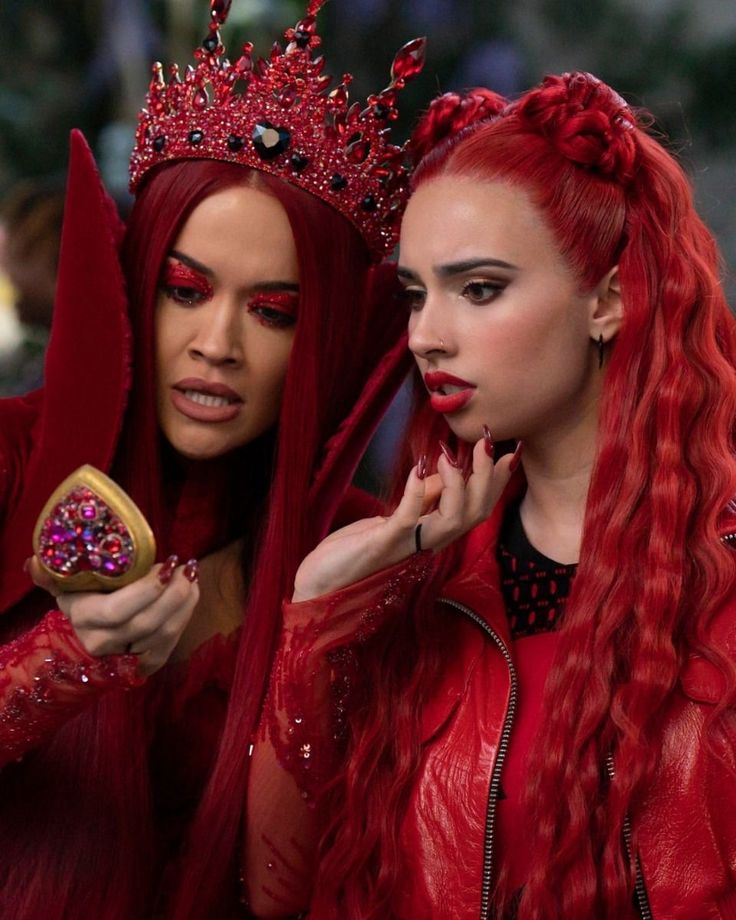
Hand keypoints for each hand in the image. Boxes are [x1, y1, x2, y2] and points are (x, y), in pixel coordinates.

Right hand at [28, 555, 199, 676]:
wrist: (82, 641)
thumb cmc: (80, 601)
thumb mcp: (65, 585)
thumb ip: (51, 574)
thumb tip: (35, 563)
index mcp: (83, 619)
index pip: (117, 611)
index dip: (146, 590)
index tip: (166, 565)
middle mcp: (102, 643)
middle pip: (146, 623)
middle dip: (173, 593)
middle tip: (186, 567)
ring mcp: (124, 659)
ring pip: (162, 635)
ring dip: (184, 603)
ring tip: (191, 576)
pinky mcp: (144, 666)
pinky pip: (169, 644)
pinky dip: (184, 618)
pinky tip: (191, 595)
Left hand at [293, 438, 520, 601]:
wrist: (323, 581)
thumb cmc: (355, 550)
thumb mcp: (393, 518)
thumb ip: (421, 500)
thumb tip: (443, 472)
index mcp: (432, 535)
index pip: (477, 509)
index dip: (496, 483)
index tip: (511, 453)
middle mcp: (428, 543)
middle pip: (475, 514)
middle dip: (487, 478)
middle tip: (487, 443)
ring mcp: (408, 546)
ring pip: (453, 520)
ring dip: (458, 486)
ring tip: (451, 457)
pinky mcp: (384, 544)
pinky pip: (407, 519)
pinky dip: (414, 493)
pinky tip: (417, 469)